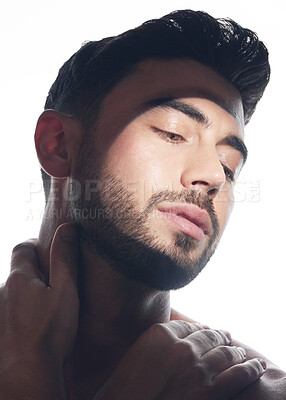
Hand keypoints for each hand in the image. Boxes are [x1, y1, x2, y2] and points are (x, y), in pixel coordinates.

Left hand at [0, 223, 78, 399]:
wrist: (28, 373)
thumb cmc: (50, 332)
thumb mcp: (65, 290)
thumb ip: (65, 258)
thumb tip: (68, 227)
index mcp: (19, 278)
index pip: (22, 247)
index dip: (36, 244)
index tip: (50, 250)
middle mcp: (3, 291)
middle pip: (19, 270)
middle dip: (36, 270)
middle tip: (57, 280)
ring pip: (15, 292)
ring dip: (30, 292)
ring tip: (49, 305)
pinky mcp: (0, 328)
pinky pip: (12, 309)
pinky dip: (24, 309)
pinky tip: (38, 322)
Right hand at [94, 320, 265, 399]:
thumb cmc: (126, 388)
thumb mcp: (138, 353)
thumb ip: (159, 340)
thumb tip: (179, 337)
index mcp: (161, 334)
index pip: (189, 326)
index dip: (201, 328)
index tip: (207, 330)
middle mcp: (182, 347)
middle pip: (210, 336)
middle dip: (221, 336)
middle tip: (227, 336)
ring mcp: (198, 369)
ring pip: (226, 353)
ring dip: (236, 350)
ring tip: (240, 351)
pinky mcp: (211, 392)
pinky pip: (237, 375)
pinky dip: (249, 369)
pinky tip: (255, 366)